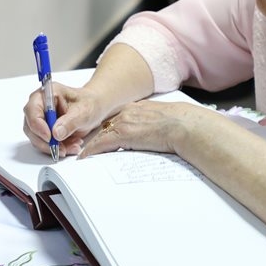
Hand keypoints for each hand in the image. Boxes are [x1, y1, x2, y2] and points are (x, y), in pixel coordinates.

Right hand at [22, 82, 105, 157]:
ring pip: (37, 139)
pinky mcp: (45, 131)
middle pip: (31, 127)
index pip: (32, 110)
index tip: (49, 137)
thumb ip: (70, 121)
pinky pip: (46, 144)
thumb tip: (56, 133)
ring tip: (73, 146)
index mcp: (47, 94)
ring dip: (54, 147)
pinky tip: (72, 146)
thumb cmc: (90, 103)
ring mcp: (41, 120)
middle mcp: (40, 106)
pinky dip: (59, 148)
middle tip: (61, 149)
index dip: (38, 125)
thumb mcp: (84, 111)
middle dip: (45, 141)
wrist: (95, 108)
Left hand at [78, 100, 216, 158]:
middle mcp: (128, 111)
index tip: (102, 134)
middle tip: (85, 145)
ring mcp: (124, 122)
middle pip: (105, 124)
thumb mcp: (162, 119)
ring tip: (82, 152)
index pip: (117, 118)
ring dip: (91, 144)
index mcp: (138, 107)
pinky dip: (91, 151)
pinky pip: (101, 143)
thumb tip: (151, 133)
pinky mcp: (123, 134)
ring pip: (100, 134)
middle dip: (95, 135)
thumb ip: (151, 123)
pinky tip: (85, 157)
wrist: (183, 124)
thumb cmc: (179, 124)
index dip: (108, 128)